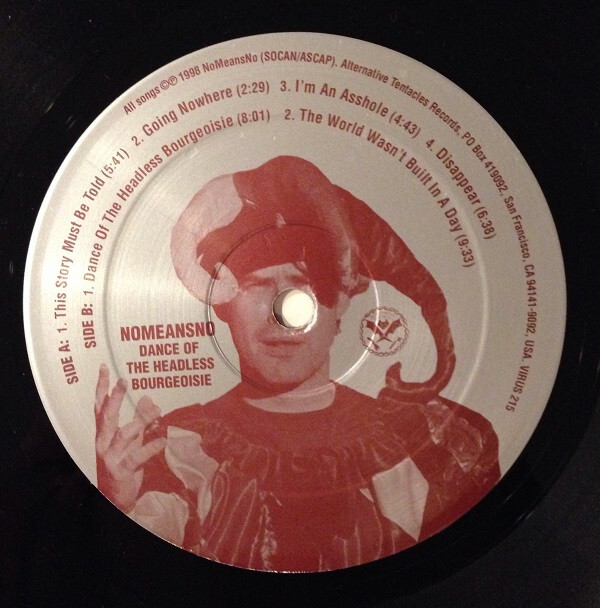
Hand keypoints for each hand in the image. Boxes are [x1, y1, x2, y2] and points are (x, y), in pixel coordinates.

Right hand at [94, 364, 166, 511]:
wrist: (114, 499)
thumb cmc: (123, 465)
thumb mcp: (132, 440)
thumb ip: (139, 420)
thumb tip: (148, 398)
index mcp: (103, 433)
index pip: (100, 406)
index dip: (102, 388)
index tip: (105, 368)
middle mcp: (103, 443)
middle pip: (107, 416)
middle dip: (114, 398)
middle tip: (124, 380)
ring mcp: (111, 457)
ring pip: (124, 434)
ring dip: (140, 420)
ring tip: (157, 410)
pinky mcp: (122, 470)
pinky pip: (137, 456)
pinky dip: (151, 447)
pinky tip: (163, 440)